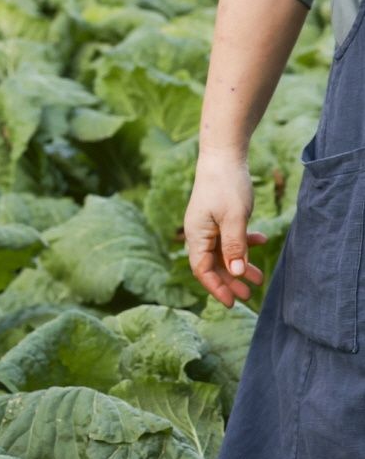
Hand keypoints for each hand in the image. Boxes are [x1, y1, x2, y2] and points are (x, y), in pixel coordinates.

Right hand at [184, 154, 267, 306]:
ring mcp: (209, 225)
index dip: (216, 288)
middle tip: (249, 295)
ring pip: (223, 253)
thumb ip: (235, 246)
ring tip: (258, 277)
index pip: (202, 270)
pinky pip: (230, 237)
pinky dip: (244, 243)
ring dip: (240, 265)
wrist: (223, 156)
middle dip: (231, 281)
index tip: (232, 302)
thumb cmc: (226, 185)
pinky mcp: (219, 217)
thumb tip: (236, 273)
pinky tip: (261, 239)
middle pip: (213, 265)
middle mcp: (199, 233)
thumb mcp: (234, 218)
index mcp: (196, 236)